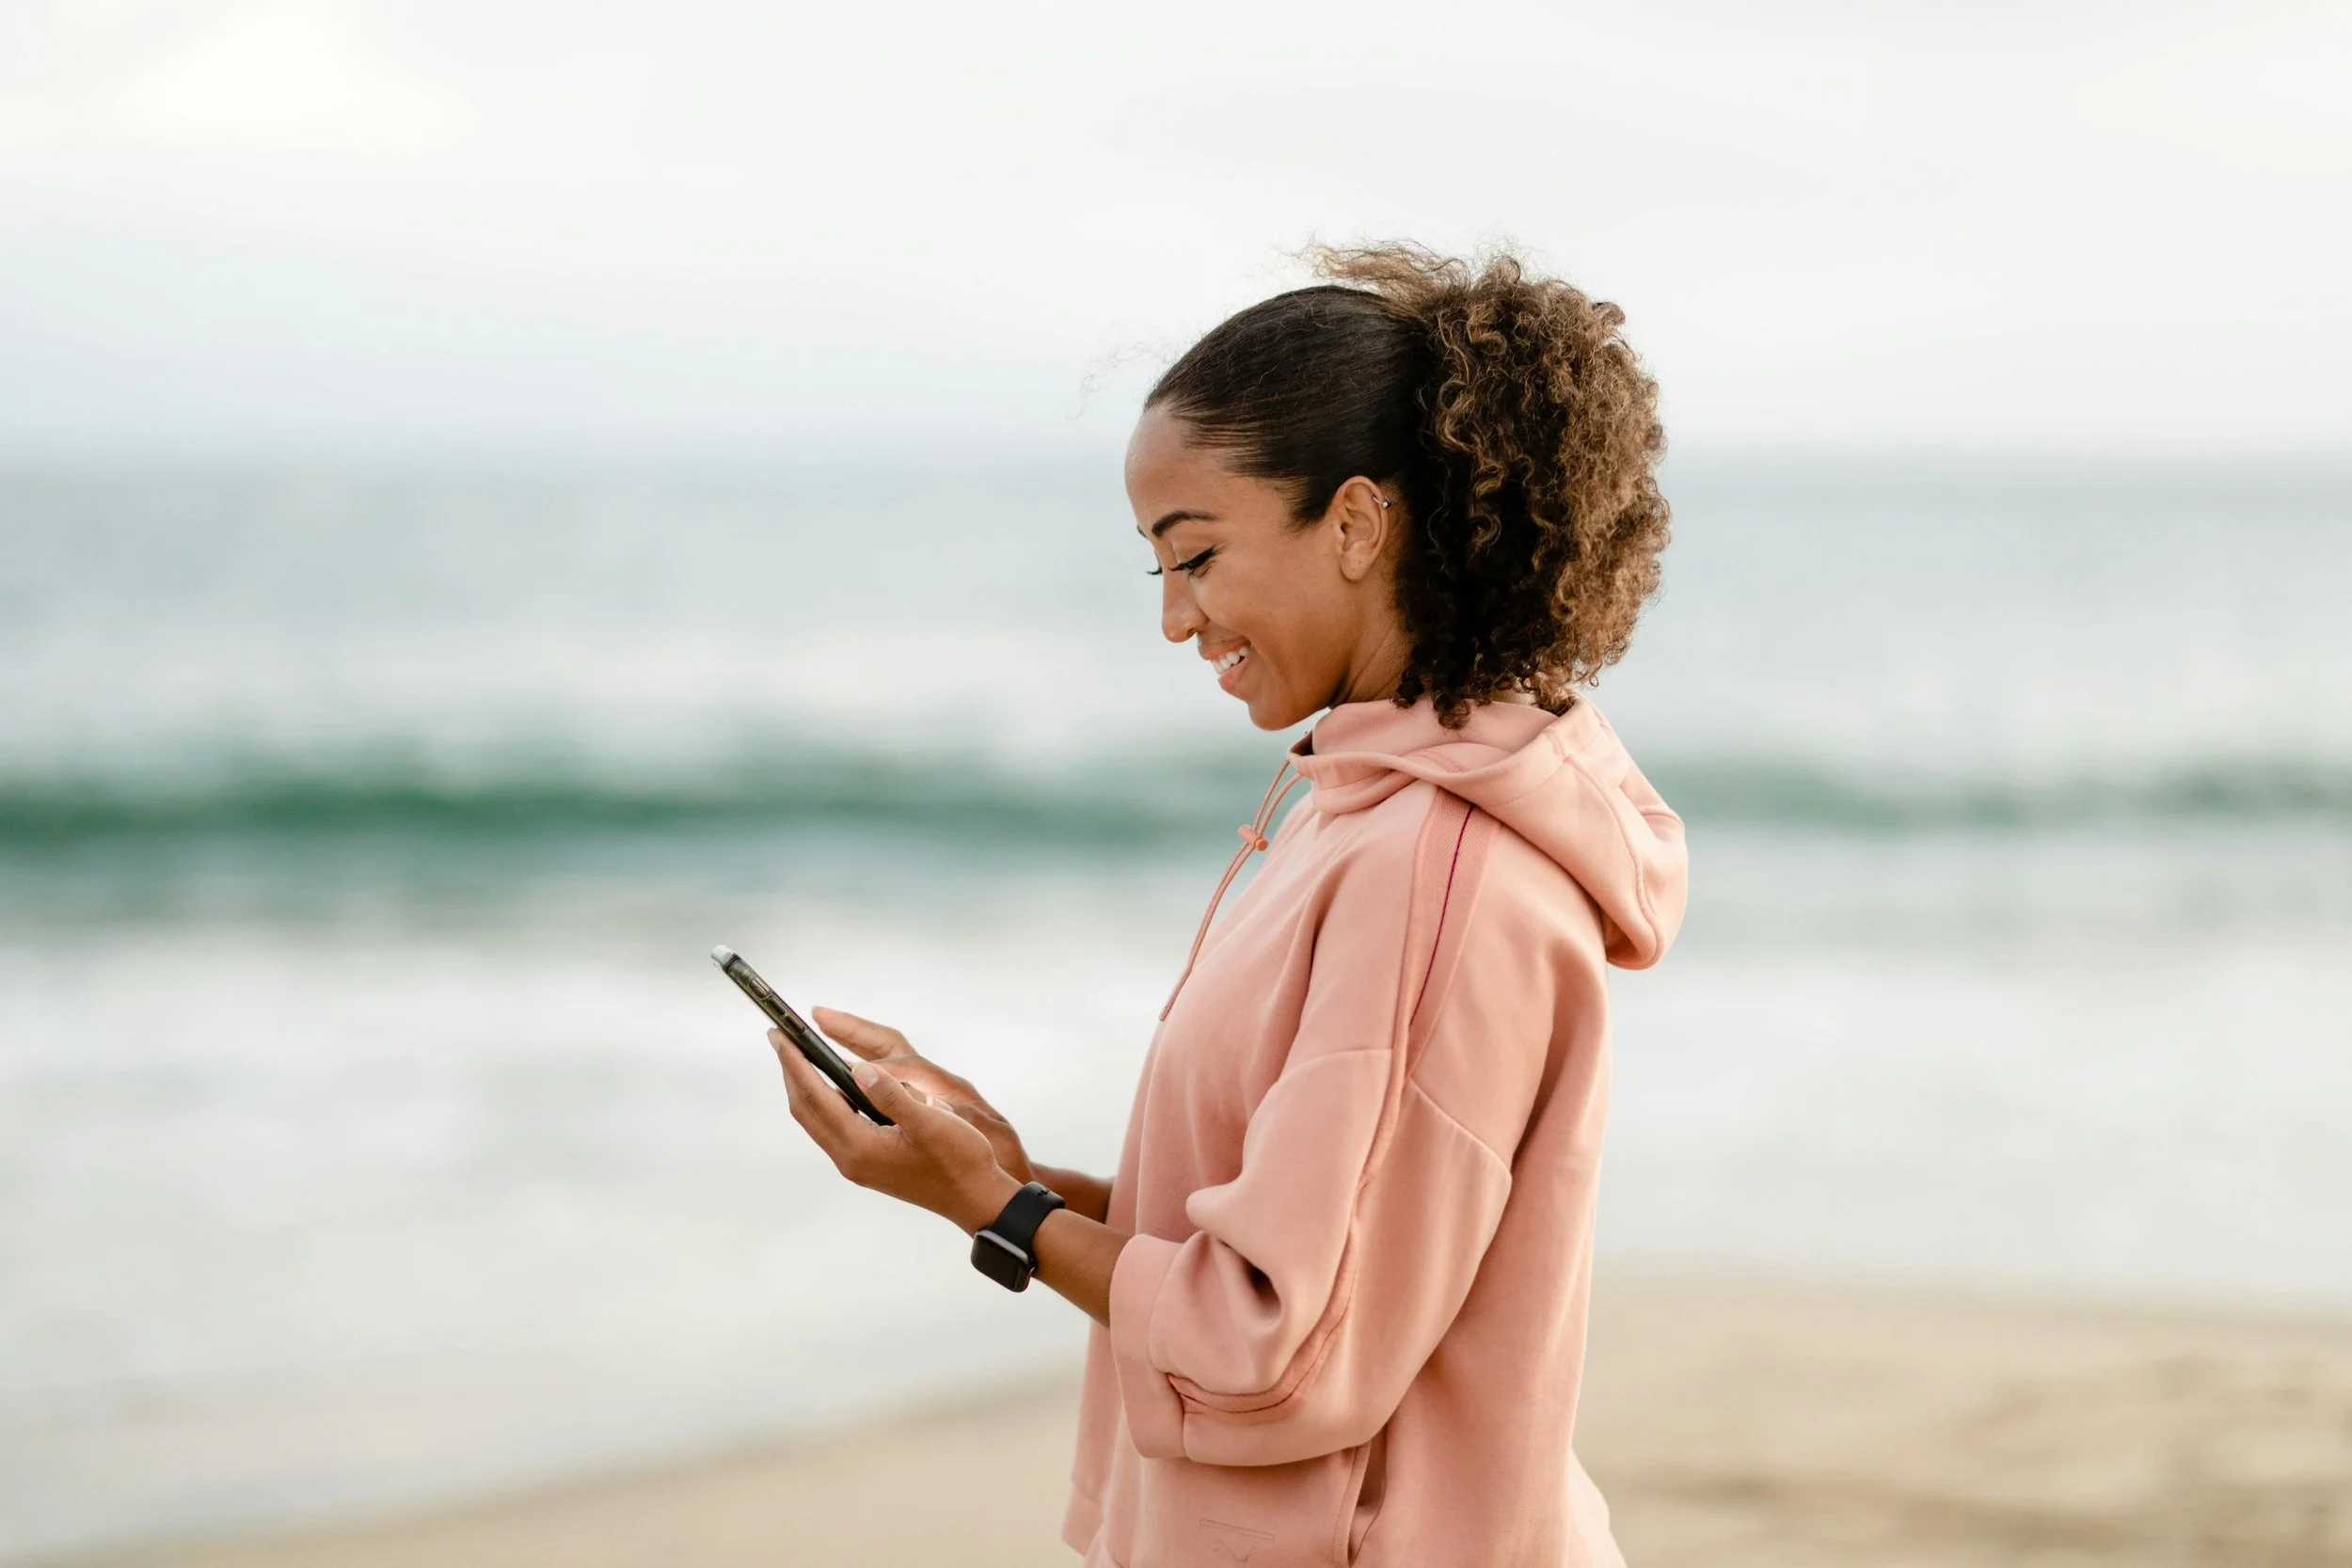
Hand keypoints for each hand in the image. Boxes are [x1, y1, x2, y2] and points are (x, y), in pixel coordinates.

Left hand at [771, 1027, 1018, 1233]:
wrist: (975, 1199)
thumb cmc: (960, 1160)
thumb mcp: (930, 1122)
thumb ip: (891, 1095)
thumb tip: (858, 1069)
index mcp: (860, 1147)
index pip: (815, 1096)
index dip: (795, 1064)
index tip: (781, 1036)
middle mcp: (851, 1158)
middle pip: (806, 1110)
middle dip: (791, 1073)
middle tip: (781, 1040)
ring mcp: (858, 1164)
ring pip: (817, 1120)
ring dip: (806, 1088)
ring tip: (801, 1058)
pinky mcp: (868, 1164)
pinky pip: (834, 1128)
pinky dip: (826, 1102)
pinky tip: (836, 1087)